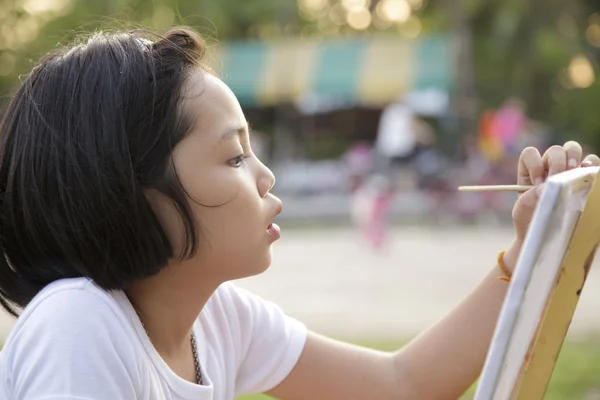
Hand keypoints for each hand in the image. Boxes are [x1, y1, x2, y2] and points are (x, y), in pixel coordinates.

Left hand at [505, 142, 599, 269]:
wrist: (545, 237)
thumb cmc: (530, 222)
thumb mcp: (522, 212)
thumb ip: (528, 199)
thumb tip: (544, 187)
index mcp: (530, 171)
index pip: (530, 154)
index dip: (535, 164)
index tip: (538, 182)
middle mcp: (549, 167)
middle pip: (555, 150)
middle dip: (556, 162)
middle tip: (557, 179)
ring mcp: (568, 171)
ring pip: (572, 149)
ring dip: (573, 156)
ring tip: (573, 171)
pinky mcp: (584, 177)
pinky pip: (592, 162)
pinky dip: (592, 164)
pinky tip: (588, 173)